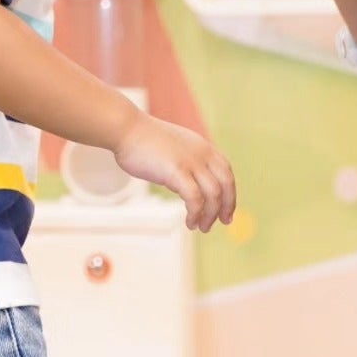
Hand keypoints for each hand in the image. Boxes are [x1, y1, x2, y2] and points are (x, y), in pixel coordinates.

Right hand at [115, 117, 236, 232]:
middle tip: (224, 222)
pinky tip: (190, 222)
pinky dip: (195, 213)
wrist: (126, 129)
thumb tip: (188, 187)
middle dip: (228, 206)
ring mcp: (191, 162)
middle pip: (226, 184)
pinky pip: (195, 198)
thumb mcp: (175, 149)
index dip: (230, 193)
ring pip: (214, 194)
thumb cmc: (143, 141)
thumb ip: (185, 165)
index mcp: (203, 147)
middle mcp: (202, 153)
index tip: (227, 210)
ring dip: (211, 215)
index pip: (226, 172)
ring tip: (202, 227)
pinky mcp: (177, 171)